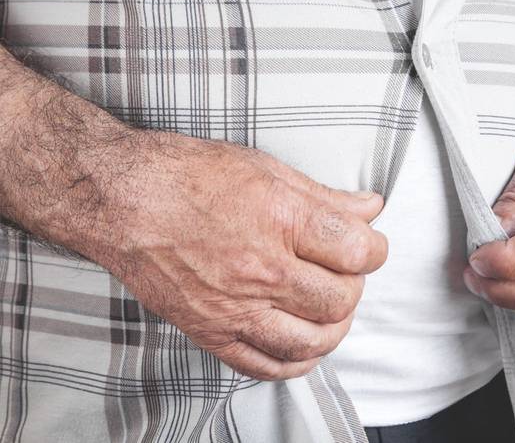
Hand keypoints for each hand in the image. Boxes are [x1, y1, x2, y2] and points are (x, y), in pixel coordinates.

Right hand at [95, 132, 387, 379]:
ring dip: (334, 327)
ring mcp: (235, 307)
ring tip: (329, 307)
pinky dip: (297, 362)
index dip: (375, 249)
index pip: (358, 252)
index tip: (369, 245)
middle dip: (355, 286)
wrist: (119, 198)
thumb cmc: (186, 175)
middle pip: (340, 300)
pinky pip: (267, 366)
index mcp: (281, 220)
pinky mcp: (211, 331)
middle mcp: (260, 270)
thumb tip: (369, 208)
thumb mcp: (266, 169)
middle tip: (344, 271)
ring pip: (313, 341)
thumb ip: (325, 196)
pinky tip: (303, 344)